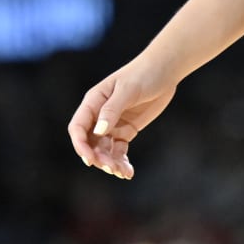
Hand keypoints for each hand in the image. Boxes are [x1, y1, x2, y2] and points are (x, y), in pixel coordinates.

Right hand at [67, 57, 176, 179]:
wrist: (165, 70)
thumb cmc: (144, 74)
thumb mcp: (128, 90)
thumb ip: (112, 109)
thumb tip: (99, 131)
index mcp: (93, 102)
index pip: (78, 127)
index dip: (80, 145)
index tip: (89, 159)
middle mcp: (100, 115)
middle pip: (91, 143)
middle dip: (99, 158)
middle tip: (113, 168)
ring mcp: (113, 124)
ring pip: (105, 150)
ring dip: (110, 163)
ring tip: (123, 173)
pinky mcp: (126, 130)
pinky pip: (119, 150)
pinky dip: (121, 161)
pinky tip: (128, 172)